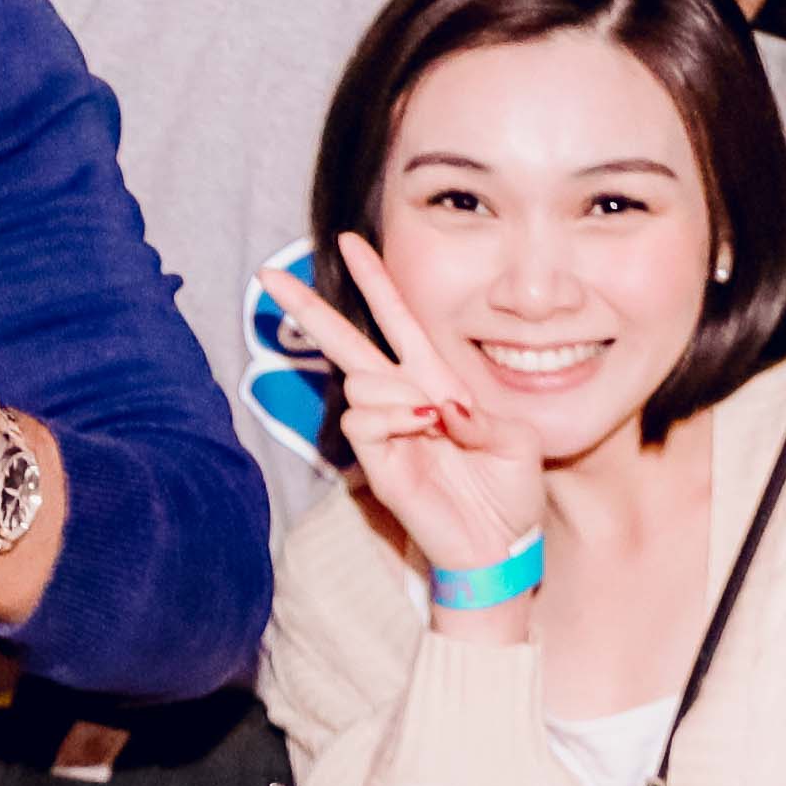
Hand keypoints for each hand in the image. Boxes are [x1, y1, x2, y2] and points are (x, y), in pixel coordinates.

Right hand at [252, 240, 546, 591]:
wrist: (500, 544)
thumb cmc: (513, 489)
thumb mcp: (517, 440)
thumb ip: (481, 416)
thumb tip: (438, 406)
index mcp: (438, 382)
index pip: (399, 321)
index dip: (377, 281)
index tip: (353, 241)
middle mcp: (404, 399)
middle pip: (347, 344)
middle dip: (309, 309)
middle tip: (267, 276)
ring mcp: (386, 430)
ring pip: (359, 380)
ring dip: (395, 390)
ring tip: (432, 419)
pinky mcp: (376, 462)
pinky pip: (361, 419)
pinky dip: (390, 416)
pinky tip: (421, 427)